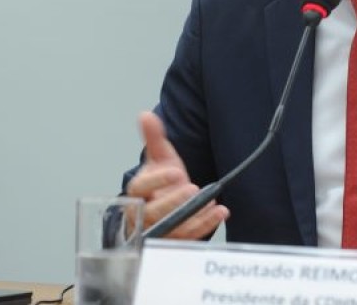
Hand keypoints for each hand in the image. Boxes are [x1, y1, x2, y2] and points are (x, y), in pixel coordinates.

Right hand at [125, 111, 228, 238]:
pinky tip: (219, 212)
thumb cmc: (159, 183)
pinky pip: (187, 238)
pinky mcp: (174, 241)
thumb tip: (146, 115)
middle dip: (173, 202)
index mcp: (137, 192)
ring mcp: (158, 230)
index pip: (140, 188)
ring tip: (211, 202)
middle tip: (192, 189)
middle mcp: (143, 214)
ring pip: (171, 228)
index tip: (175, 172)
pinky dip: (204, 226)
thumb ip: (154, 138)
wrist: (165, 206)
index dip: (157, 181)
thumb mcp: (158, 159)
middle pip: (153, 212)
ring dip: (192, 217)